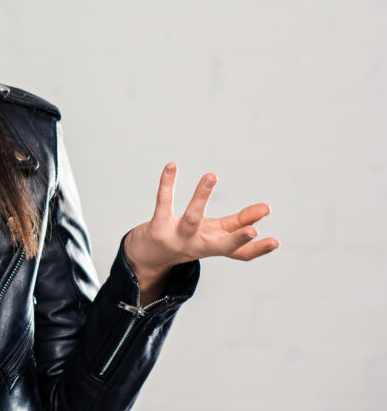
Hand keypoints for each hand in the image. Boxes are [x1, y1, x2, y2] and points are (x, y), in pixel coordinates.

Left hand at [123, 162, 279, 280]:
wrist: (148, 257)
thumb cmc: (186, 241)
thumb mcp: (212, 234)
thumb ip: (237, 224)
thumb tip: (265, 210)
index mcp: (214, 248)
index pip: (240, 253)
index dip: (258, 250)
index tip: (275, 242)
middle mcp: (197, 246)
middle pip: (220, 245)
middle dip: (237, 238)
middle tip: (253, 230)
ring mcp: (176, 238)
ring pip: (191, 218)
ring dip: (201, 197)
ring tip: (211, 175)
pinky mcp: (157, 228)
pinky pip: (163, 202)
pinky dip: (167, 183)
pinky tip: (172, 166)